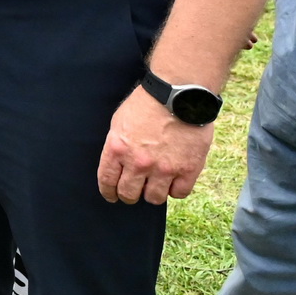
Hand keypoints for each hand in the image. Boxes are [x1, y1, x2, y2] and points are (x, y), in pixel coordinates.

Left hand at [97, 86, 215, 204]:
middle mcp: (138, 163)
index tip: (111, 196)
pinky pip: (179, 193)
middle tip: (134, 192)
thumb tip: (116, 164)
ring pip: (154, 198)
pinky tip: (174, 181)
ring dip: (153, 193)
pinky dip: (176, 190)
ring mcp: (164, 168)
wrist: (179, 96)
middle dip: (129, 195)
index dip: (108, 192)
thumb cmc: (147, 104)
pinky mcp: (188, 169)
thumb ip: (117, 145)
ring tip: (155, 186)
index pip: (107, 181)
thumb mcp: (120, 122)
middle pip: (129, 194)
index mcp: (117, 149)